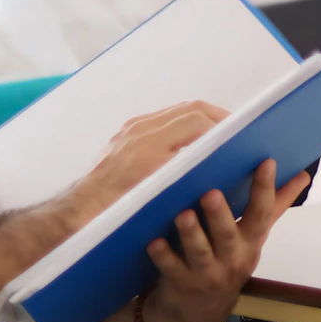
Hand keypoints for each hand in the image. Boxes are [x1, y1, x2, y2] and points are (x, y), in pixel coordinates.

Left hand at [68, 101, 229, 224]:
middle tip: (237, 130)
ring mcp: (131, 129)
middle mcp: (140, 130)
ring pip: (176, 111)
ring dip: (200, 118)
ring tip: (219, 133)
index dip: (222, 125)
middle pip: (189, 109)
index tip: (241, 134)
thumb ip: (186, 174)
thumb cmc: (118, 212)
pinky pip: (162, 120)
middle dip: (217, 116)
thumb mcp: (159, 198)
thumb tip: (215, 163)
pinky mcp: (125, 134)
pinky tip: (192, 141)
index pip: (196, 120)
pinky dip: (183, 124)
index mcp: (150, 145)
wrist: (79, 212)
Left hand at [141, 159, 310, 321]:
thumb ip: (274, 206)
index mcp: (251, 242)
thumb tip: (303, 175)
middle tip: (210, 193)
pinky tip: (155, 243)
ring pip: (200, 252)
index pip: (262, 214)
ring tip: (184, 215)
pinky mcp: (180, 284)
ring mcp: (206, 273)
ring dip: (191, 234)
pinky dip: (163, 256)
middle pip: (228, 235)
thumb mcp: (253, 240)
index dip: (265, 188)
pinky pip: (171, 268)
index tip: (267, 162)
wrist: (198, 316)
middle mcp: (233, 258)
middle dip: (220, 215)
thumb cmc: (227, 265)